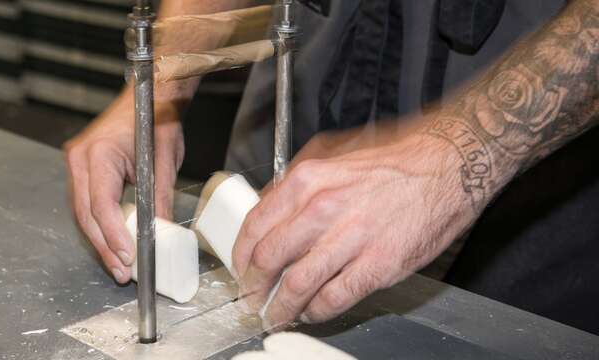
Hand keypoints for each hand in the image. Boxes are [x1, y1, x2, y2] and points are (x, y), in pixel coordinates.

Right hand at [64, 92, 184, 282]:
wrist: (150, 98)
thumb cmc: (157, 121)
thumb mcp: (164, 163)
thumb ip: (160, 199)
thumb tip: (160, 234)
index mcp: (98, 154)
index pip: (102, 205)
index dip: (114, 236)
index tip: (128, 258)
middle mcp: (80, 159)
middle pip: (86, 214)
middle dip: (105, 246)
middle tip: (122, 272)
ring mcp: (78, 163)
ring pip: (83, 212)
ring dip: (101, 239)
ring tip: (119, 264)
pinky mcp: (83, 168)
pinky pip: (87, 202)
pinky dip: (100, 224)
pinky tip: (113, 242)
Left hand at [232, 131, 476, 327]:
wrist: (446, 167)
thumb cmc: (393, 164)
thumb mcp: (334, 156)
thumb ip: (296, 183)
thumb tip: (268, 208)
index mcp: (307, 181)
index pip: (254, 226)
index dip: (240, 255)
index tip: (241, 268)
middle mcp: (323, 209)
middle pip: (268, 260)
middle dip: (253, 286)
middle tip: (252, 296)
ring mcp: (350, 239)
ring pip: (296, 285)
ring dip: (279, 307)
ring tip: (275, 314)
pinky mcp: (377, 265)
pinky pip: (333, 299)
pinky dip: (316, 312)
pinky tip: (312, 312)